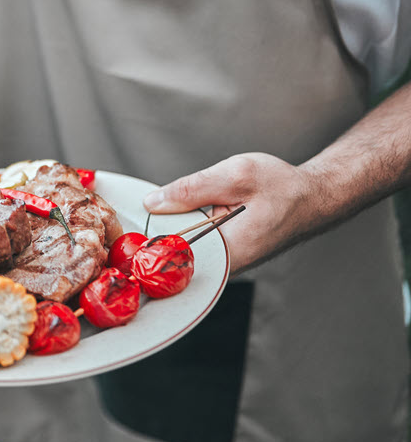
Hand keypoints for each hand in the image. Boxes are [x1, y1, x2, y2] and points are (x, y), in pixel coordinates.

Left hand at [142, 153, 322, 273]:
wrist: (314, 196)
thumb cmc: (282, 186)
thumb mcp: (235, 175)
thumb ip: (191, 189)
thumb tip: (152, 202)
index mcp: (227, 252)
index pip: (174, 261)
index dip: (147, 249)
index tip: (127, 240)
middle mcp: (225, 266)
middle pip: (174, 257)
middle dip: (154, 238)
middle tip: (137, 223)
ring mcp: (225, 263)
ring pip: (182, 251)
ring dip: (168, 233)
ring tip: (156, 216)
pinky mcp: (224, 255)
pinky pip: (193, 246)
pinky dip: (182, 231)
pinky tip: (177, 217)